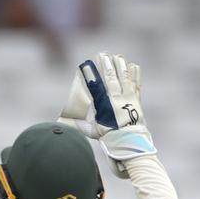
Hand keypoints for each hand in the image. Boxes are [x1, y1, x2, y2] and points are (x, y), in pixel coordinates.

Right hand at [58, 52, 155, 176]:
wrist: (129, 143)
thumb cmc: (108, 137)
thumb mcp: (91, 131)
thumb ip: (80, 124)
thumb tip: (62, 122)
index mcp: (104, 107)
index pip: (95, 87)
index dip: (90, 74)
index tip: (85, 63)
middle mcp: (117, 101)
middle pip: (111, 78)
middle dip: (106, 65)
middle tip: (102, 54)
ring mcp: (128, 100)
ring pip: (125, 78)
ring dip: (120, 66)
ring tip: (117, 56)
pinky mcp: (137, 101)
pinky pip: (136, 84)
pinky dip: (134, 74)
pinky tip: (133, 66)